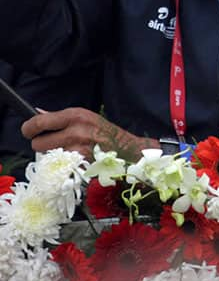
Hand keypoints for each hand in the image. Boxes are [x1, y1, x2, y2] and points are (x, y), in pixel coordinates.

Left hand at [21, 107, 154, 160]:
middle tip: (52, 143)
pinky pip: (59, 166)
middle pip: (38, 143)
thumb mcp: (85, 118)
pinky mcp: (79, 166)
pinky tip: (75, 160)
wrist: (127, 149)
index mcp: (75, 116)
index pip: (39, 122)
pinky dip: (62, 165)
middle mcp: (75, 132)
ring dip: (54, 156)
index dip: (29, 128)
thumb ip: (61, 118)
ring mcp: (76, 150)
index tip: (28, 131)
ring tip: (69, 151)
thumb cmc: (106, 132)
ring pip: (48, 157)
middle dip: (42, 145)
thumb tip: (38, 113)